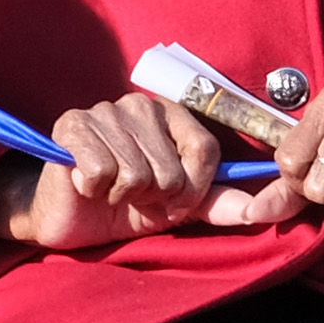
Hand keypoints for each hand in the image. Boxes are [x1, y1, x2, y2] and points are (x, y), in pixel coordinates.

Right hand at [0, 98, 299, 249]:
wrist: (67, 219)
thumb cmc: (122, 208)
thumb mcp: (175, 208)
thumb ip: (213, 203)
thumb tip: (256, 210)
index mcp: (171, 115)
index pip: (207, 150)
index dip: (192, 190)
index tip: (170, 202)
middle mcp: (140, 104)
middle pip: (173, 169)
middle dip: (154, 198)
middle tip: (131, 196)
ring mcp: (104, 111)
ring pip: (138, 173)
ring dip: (123, 196)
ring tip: (109, 190)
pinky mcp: (71, 126)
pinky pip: (102, 172)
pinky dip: (95, 190)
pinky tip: (86, 185)